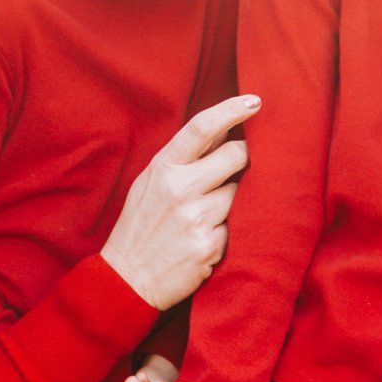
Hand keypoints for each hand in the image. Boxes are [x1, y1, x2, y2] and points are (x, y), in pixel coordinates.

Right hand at [102, 96, 257, 309]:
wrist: (126, 279)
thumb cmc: (141, 226)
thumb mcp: (150, 184)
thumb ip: (183, 159)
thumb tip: (224, 130)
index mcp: (163, 168)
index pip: (203, 128)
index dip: (232, 109)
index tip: (255, 101)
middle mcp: (180, 189)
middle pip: (236, 155)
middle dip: (243, 158)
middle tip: (233, 171)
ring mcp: (196, 218)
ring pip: (240, 193)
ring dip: (231, 201)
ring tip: (204, 217)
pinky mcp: (210, 246)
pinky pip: (235, 227)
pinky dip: (225, 232)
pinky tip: (202, 240)